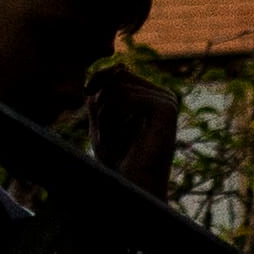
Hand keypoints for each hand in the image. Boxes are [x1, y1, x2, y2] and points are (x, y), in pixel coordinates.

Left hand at [82, 66, 178, 194]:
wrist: (132, 189)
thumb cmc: (117, 162)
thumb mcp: (102, 121)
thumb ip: (106, 92)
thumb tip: (119, 64)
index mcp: (152, 97)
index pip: (120, 72)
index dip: (98, 80)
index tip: (86, 96)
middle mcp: (163, 96)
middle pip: (119, 75)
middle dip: (101, 99)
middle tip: (100, 130)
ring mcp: (167, 101)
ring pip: (120, 86)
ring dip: (103, 112)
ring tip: (106, 138)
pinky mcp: (167, 109)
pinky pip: (127, 95)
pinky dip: (112, 115)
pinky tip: (113, 136)